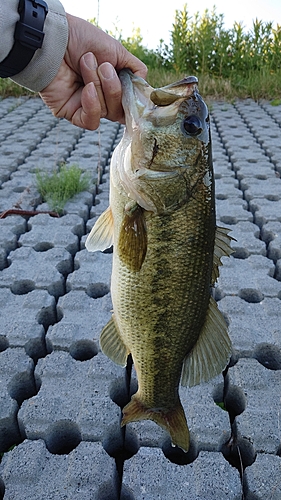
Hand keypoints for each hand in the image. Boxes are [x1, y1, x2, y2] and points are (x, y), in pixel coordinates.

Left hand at [39, 14, 146, 129]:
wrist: (55, 38)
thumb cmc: (82, 40)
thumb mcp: (117, 51)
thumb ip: (135, 70)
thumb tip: (145, 89)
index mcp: (112, 84)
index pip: (129, 103)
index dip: (133, 101)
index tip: (136, 92)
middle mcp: (101, 98)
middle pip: (120, 110)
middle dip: (114, 88)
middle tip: (104, 67)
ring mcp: (86, 107)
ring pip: (106, 112)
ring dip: (98, 87)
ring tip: (86, 64)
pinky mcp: (72, 114)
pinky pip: (90, 121)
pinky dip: (92, 106)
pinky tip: (87, 90)